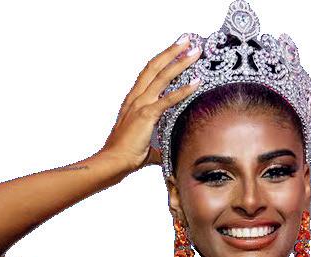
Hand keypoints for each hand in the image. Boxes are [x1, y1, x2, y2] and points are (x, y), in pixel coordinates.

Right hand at [98, 36, 201, 172]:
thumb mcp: (146, 148)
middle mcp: (136, 98)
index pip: (149, 73)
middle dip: (172, 51)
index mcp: (133, 101)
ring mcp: (140, 105)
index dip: (162, 59)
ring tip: (195, 51)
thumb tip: (167, 153)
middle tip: (187, 40)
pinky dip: (184, 89)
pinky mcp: (146, 115)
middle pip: (155, 66)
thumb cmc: (126, 156)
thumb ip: (158, 147)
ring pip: (162, 76)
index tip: (175, 49)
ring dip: (180, 62)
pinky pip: (168, 99)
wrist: (114, 162)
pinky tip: (197, 81)